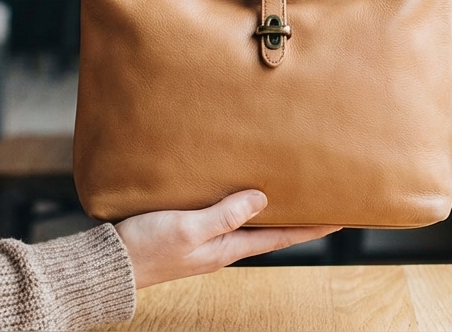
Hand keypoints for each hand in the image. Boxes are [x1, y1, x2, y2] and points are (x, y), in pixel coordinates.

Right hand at [114, 190, 338, 289]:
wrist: (109, 264)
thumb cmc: (145, 248)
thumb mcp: (187, 228)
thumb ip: (225, 214)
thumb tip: (263, 198)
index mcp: (228, 248)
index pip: (282, 237)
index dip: (313, 227)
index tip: (342, 216)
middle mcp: (223, 246)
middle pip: (271, 229)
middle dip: (297, 214)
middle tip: (322, 196)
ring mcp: (207, 240)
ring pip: (249, 221)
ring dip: (271, 207)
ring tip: (290, 187)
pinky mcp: (190, 231)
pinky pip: (225, 215)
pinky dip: (240, 202)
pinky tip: (238, 187)